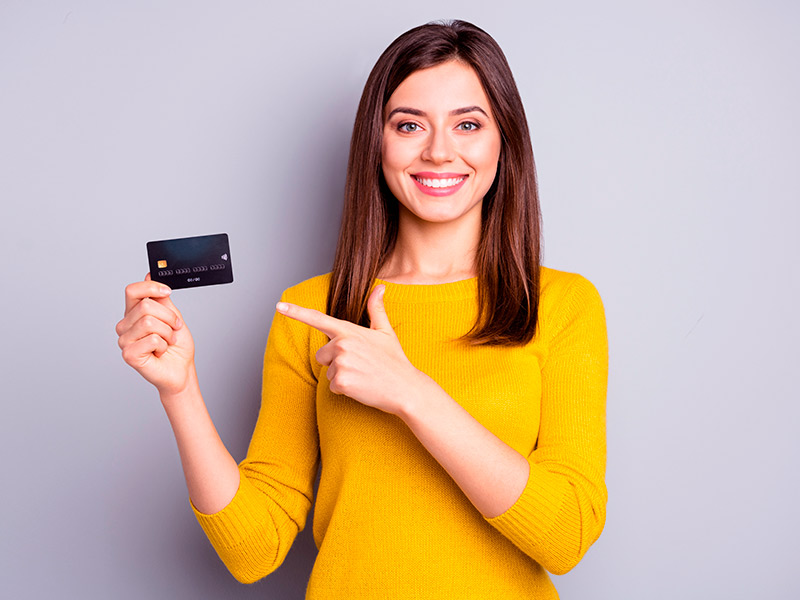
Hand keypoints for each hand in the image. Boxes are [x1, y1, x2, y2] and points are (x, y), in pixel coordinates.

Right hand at [116, 274, 195, 396]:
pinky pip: (152, 339)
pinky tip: (160, 352)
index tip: (167, 291)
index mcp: (133, 313)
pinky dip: (163, 345)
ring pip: (150, 322)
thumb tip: (150, 275)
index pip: (132, 290)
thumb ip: (161, 298)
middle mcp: (125, 325)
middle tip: (173, 329)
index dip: (151, 287)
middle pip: (146, 306)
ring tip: (166, 342)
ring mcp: (125, 340)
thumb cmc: (176, 346)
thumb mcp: (172, 316)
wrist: (181, 370)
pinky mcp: (129, 354)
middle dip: (168, 317)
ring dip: (167, 333)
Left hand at [276, 285, 425, 414]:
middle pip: (322, 355)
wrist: (406, 388)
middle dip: (335, 362)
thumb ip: (376, 309)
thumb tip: (380, 287)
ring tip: (363, 376)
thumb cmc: (395, 361)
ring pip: (328, 372)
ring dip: (342, 376)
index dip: (296, 312)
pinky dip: (345, 390)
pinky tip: (362, 387)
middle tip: (360, 365)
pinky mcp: (341, 382)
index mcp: (349, 331)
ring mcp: (341, 363)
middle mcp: (342, 344)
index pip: (318, 318)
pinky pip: (332, 387)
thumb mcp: (386, 332)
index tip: (279, 306)